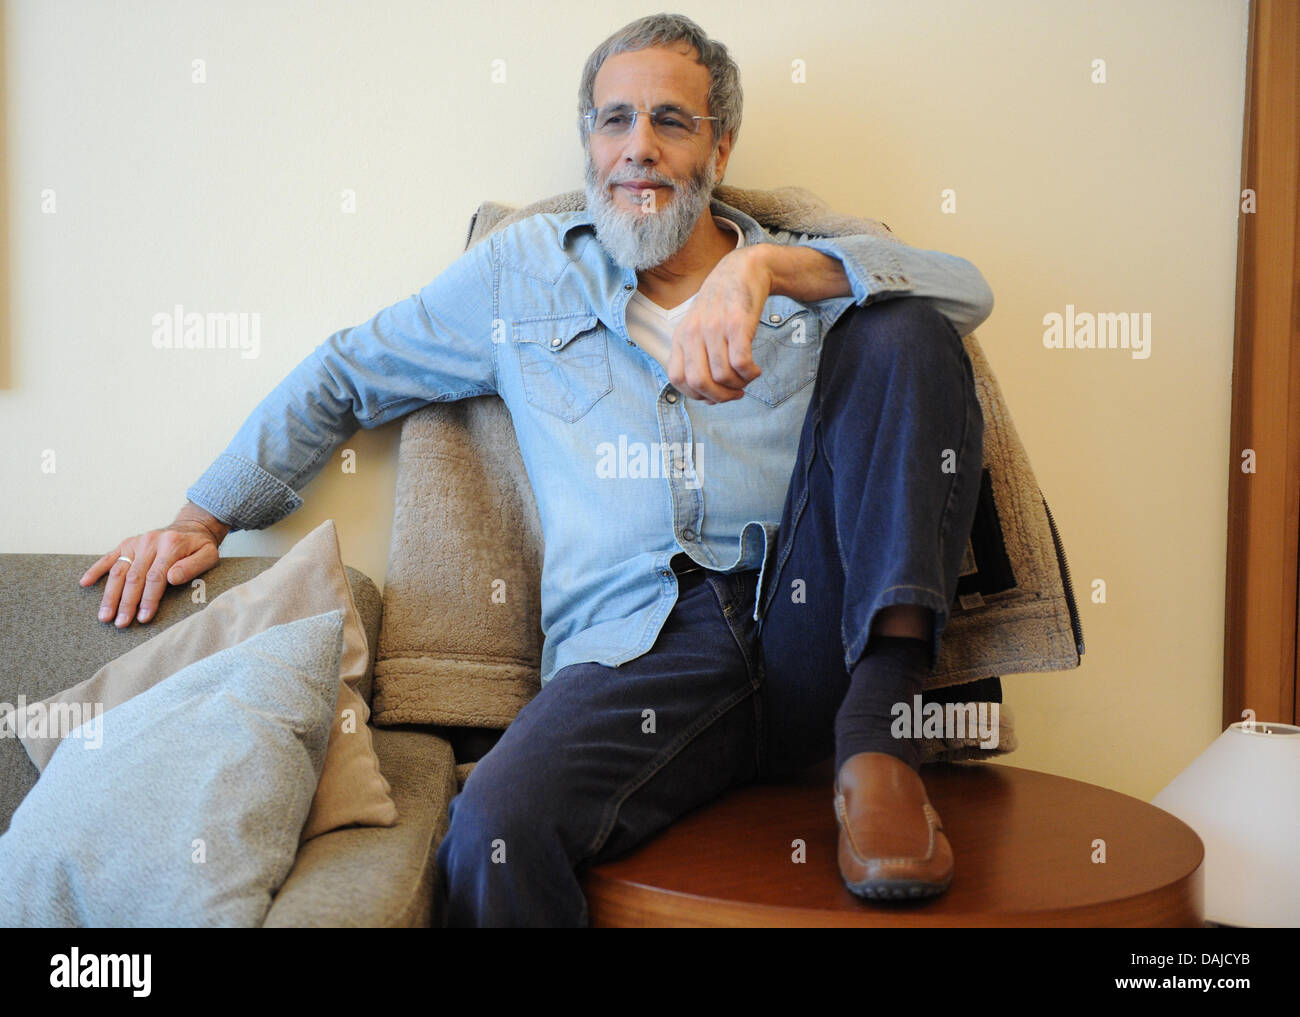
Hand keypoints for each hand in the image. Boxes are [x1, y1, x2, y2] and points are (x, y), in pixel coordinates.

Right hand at [80, 503, 229, 627]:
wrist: (191, 528)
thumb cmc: (200, 547)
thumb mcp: (208, 555)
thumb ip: (193, 566)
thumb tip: (172, 578)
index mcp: (170, 545)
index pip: (156, 577)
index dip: (148, 599)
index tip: (143, 618)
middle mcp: (149, 542)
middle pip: (134, 577)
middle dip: (127, 602)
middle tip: (121, 623)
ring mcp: (136, 542)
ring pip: (119, 571)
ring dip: (110, 595)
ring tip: (104, 616)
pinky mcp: (126, 544)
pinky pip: (108, 557)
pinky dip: (95, 570)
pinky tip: (84, 583)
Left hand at [668, 246, 771, 402]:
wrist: (742, 270)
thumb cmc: (722, 304)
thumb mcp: (699, 327)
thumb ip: (698, 358)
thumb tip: (709, 397)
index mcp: (681, 337)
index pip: (677, 379)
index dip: (696, 395)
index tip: (714, 395)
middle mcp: (693, 333)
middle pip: (699, 382)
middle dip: (719, 396)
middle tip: (735, 393)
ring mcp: (714, 328)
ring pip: (722, 376)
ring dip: (739, 385)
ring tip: (747, 378)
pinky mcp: (737, 324)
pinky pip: (741, 363)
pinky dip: (751, 374)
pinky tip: (755, 370)